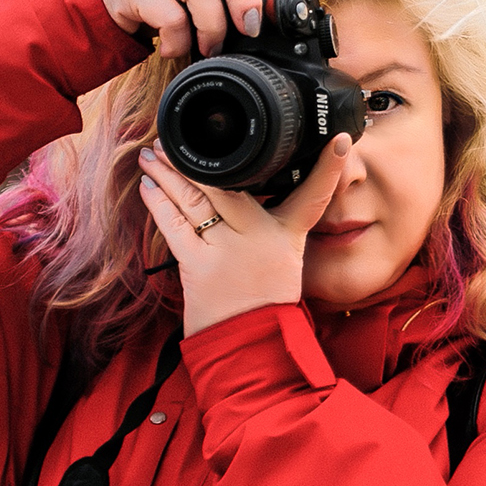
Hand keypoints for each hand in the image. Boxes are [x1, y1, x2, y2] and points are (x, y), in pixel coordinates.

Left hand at [138, 135, 352, 335]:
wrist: (250, 346)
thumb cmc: (265, 305)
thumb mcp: (285, 264)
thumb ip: (273, 230)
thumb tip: (247, 200)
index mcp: (288, 236)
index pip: (313, 195)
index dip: (329, 169)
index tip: (337, 142)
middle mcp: (258, 237)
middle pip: (225, 185)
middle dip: (195, 160)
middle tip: (173, 138)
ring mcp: (227, 249)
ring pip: (194, 199)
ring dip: (168, 175)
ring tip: (153, 155)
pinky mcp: (199, 266)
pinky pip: (174, 226)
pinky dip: (158, 203)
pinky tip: (148, 185)